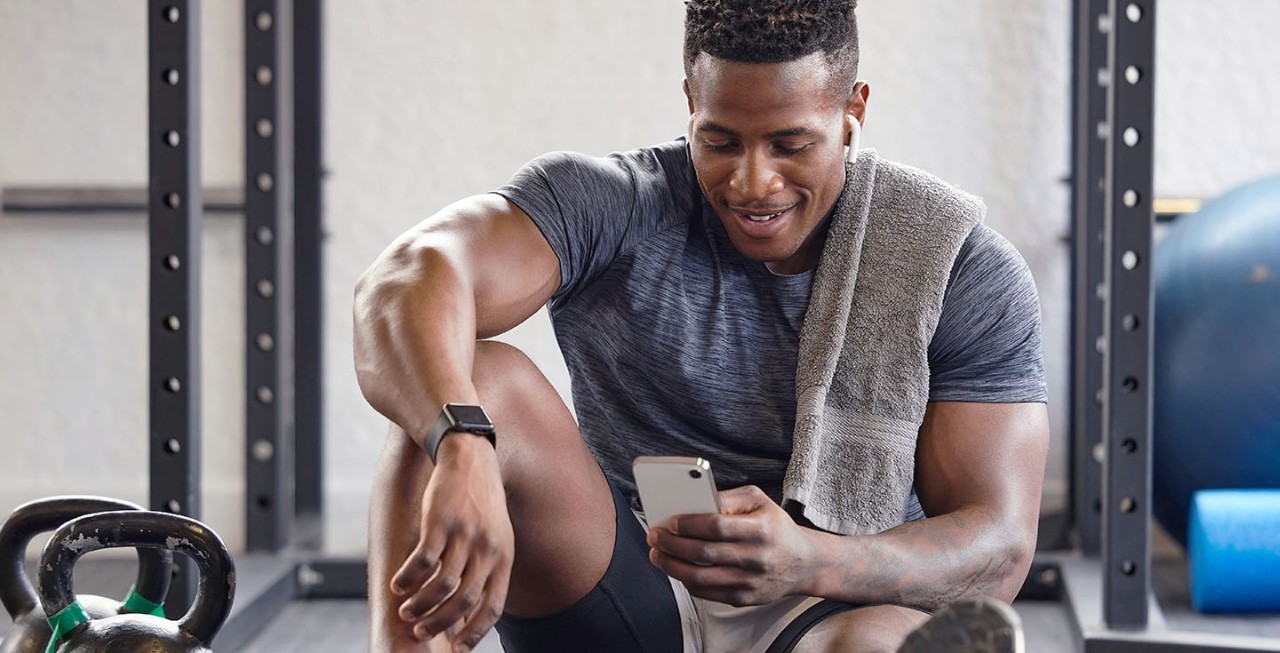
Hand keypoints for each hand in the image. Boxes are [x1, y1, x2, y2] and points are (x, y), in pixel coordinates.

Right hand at [392, 436, 512, 651]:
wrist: (470, 454)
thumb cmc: (480, 499)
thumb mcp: (496, 533)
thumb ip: (487, 566)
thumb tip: (468, 606)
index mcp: (504, 556)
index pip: (493, 606)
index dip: (474, 632)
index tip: (457, 647)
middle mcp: (488, 548)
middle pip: (463, 601)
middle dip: (439, 622)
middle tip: (421, 630)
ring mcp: (465, 535)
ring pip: (441, 585)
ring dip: (420, 604)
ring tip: (405, 609)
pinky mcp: (441, 521)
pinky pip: (422, 561)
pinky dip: (408, 579)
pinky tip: (397, 584)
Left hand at [646, 485, 819, 605]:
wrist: (803, 563)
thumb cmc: (776, 527)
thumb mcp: (759, 500)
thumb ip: (728, 497)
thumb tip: (696, 500)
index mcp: (761, 529)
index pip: (717, 526)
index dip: (689, 524)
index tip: (671, 521)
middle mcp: (756, 558)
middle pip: (703, 553)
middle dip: (672, 544)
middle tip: (655, 536)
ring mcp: (749, 582)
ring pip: (700, 577)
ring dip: (671, 566)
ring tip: (657, 554)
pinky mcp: (743, 598)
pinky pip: (706, 592)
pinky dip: (685, 580)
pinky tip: (676, 568)